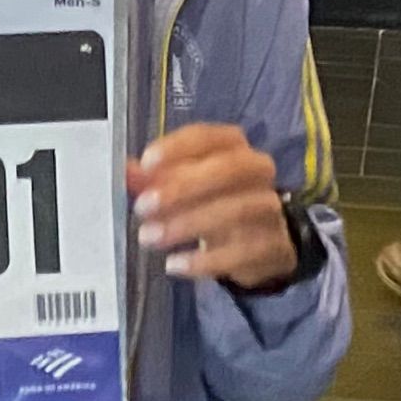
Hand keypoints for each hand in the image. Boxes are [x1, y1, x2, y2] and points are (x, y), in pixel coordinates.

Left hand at [126, 124, 297, 289]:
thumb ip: (154, 179)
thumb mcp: (183, 186)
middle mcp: (257, 170)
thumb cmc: (213, 201)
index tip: (146, 163)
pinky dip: (205, 260)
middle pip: (229, 170)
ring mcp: (270, 208)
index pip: (209, 136)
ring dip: (187, 224)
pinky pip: (242, 252)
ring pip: (235, 211)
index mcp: (233, 146)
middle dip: (183, 187)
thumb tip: (126, 172)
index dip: (177, 147)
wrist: (262, 243)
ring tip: (150, 237)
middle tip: (143, 207)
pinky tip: (174, 264)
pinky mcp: (275, 246)